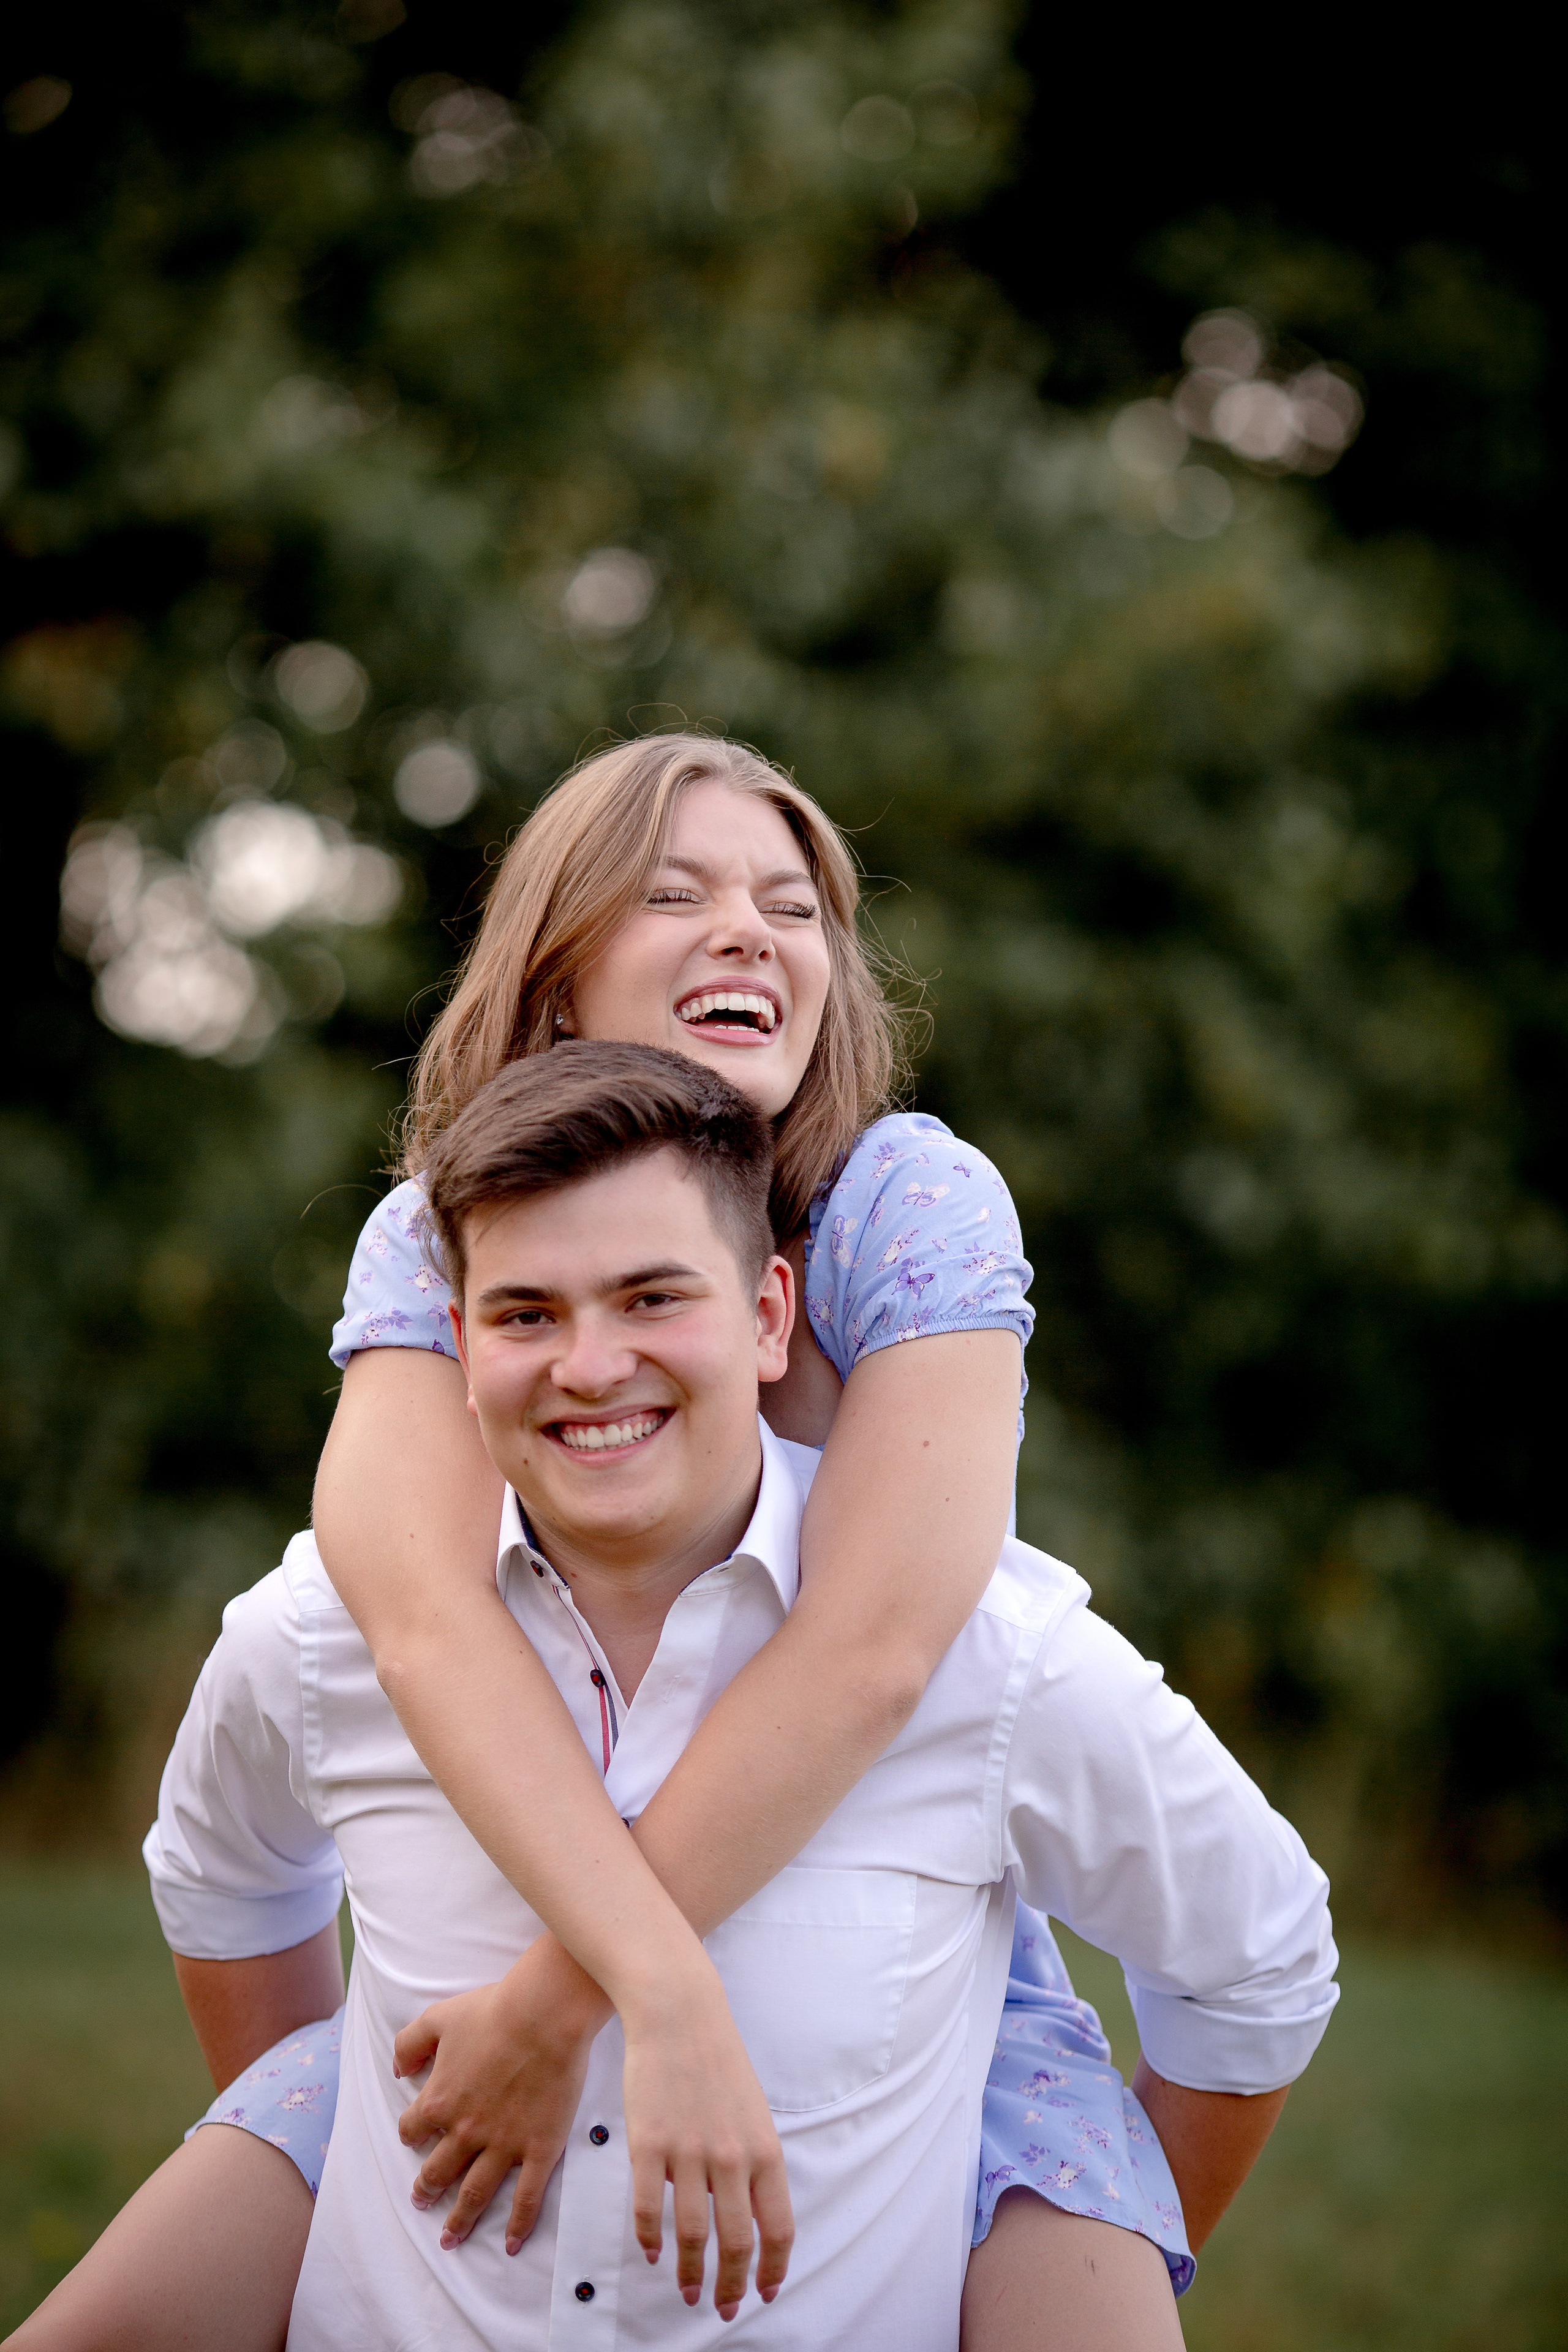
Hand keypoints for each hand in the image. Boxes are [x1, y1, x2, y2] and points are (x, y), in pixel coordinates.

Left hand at [394, 1935, 609, 2253]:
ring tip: (450, 2237)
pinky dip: (519, 2226)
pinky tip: (511, 2244)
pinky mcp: (539, 2149)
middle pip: (438, 2170)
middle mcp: (465, 2131)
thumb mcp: (438, 2017)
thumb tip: (397, 2070)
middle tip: (422, 2201)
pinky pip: (527, 2197)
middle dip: (427, 2189)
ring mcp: (503, 2145)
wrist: (544, 2015)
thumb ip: (409, 2044)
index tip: (414, 2139)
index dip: (411, 2134)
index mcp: (440, 2100)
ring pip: (475, 2193)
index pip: (413, 2129)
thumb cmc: (493, 2010)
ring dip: (460, 2218)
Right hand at [620, 1962, 793, 2321]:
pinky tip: (653, 2251)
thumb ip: (754, 2162)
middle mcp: (732, 2157)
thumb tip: (750, 2213)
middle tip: (722, 2309)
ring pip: (693, 2234)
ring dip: (692, 2272)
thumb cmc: (717, 2060)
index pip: (778, 2228)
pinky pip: (650, 2208)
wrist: (679, 2013)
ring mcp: (689, 2152)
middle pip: (737, 2243)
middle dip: (732, 2286)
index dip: (773, 2269)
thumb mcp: (753, 2112)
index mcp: (765, 2150)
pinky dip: (651, 2238)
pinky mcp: (648, 2143)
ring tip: (689, 2291)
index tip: (764, 2293)